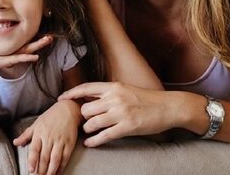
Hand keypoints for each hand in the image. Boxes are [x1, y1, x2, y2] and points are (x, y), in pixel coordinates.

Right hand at [0, 35, 52, 69]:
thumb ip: (6, 58)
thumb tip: (10, 62)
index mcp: (12, 48)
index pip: (27, 44)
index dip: (37, 41)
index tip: (46, 36)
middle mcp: (13, 49)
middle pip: (30, 44)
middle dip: (41, 40)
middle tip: (51, 37)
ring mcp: (11, 53)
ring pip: (28, 49)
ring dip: (39, 44)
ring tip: (48, 39)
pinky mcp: (7, 59)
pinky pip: (20, 58)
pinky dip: (28, 58)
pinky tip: (36, 57)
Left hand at [13, 100, 79, 174]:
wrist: (67, 109)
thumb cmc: (50, 117)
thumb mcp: (36, 124)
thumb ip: (25, 135)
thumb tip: (15, 143)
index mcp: (39, 133)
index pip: (35, 149)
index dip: (32, 161)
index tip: (30, 170)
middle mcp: (49, 138)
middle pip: (45, 157)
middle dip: (41, 170)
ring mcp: (60, 141)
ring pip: (55, 159)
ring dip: (51, 171)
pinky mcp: (69, 143)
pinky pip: (65, 158)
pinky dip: (61, 167)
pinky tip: (58, 173)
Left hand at [59, 82, 175, 146]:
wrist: (168, 107)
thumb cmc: (145, 98)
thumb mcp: (124, 89)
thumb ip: (107, 93)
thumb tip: (88, 97)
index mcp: (113, 87)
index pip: (86, 88)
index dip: (71, 94)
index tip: (61, 99)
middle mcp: (115, 98)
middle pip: (86, 108)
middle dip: (82, 117)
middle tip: (82, 121)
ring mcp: (121, 113)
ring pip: (92, 122)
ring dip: (88, 129)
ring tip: (88, 131)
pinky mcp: (127, 127)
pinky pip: (104, 135)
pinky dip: (94, 140)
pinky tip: (89, 143)